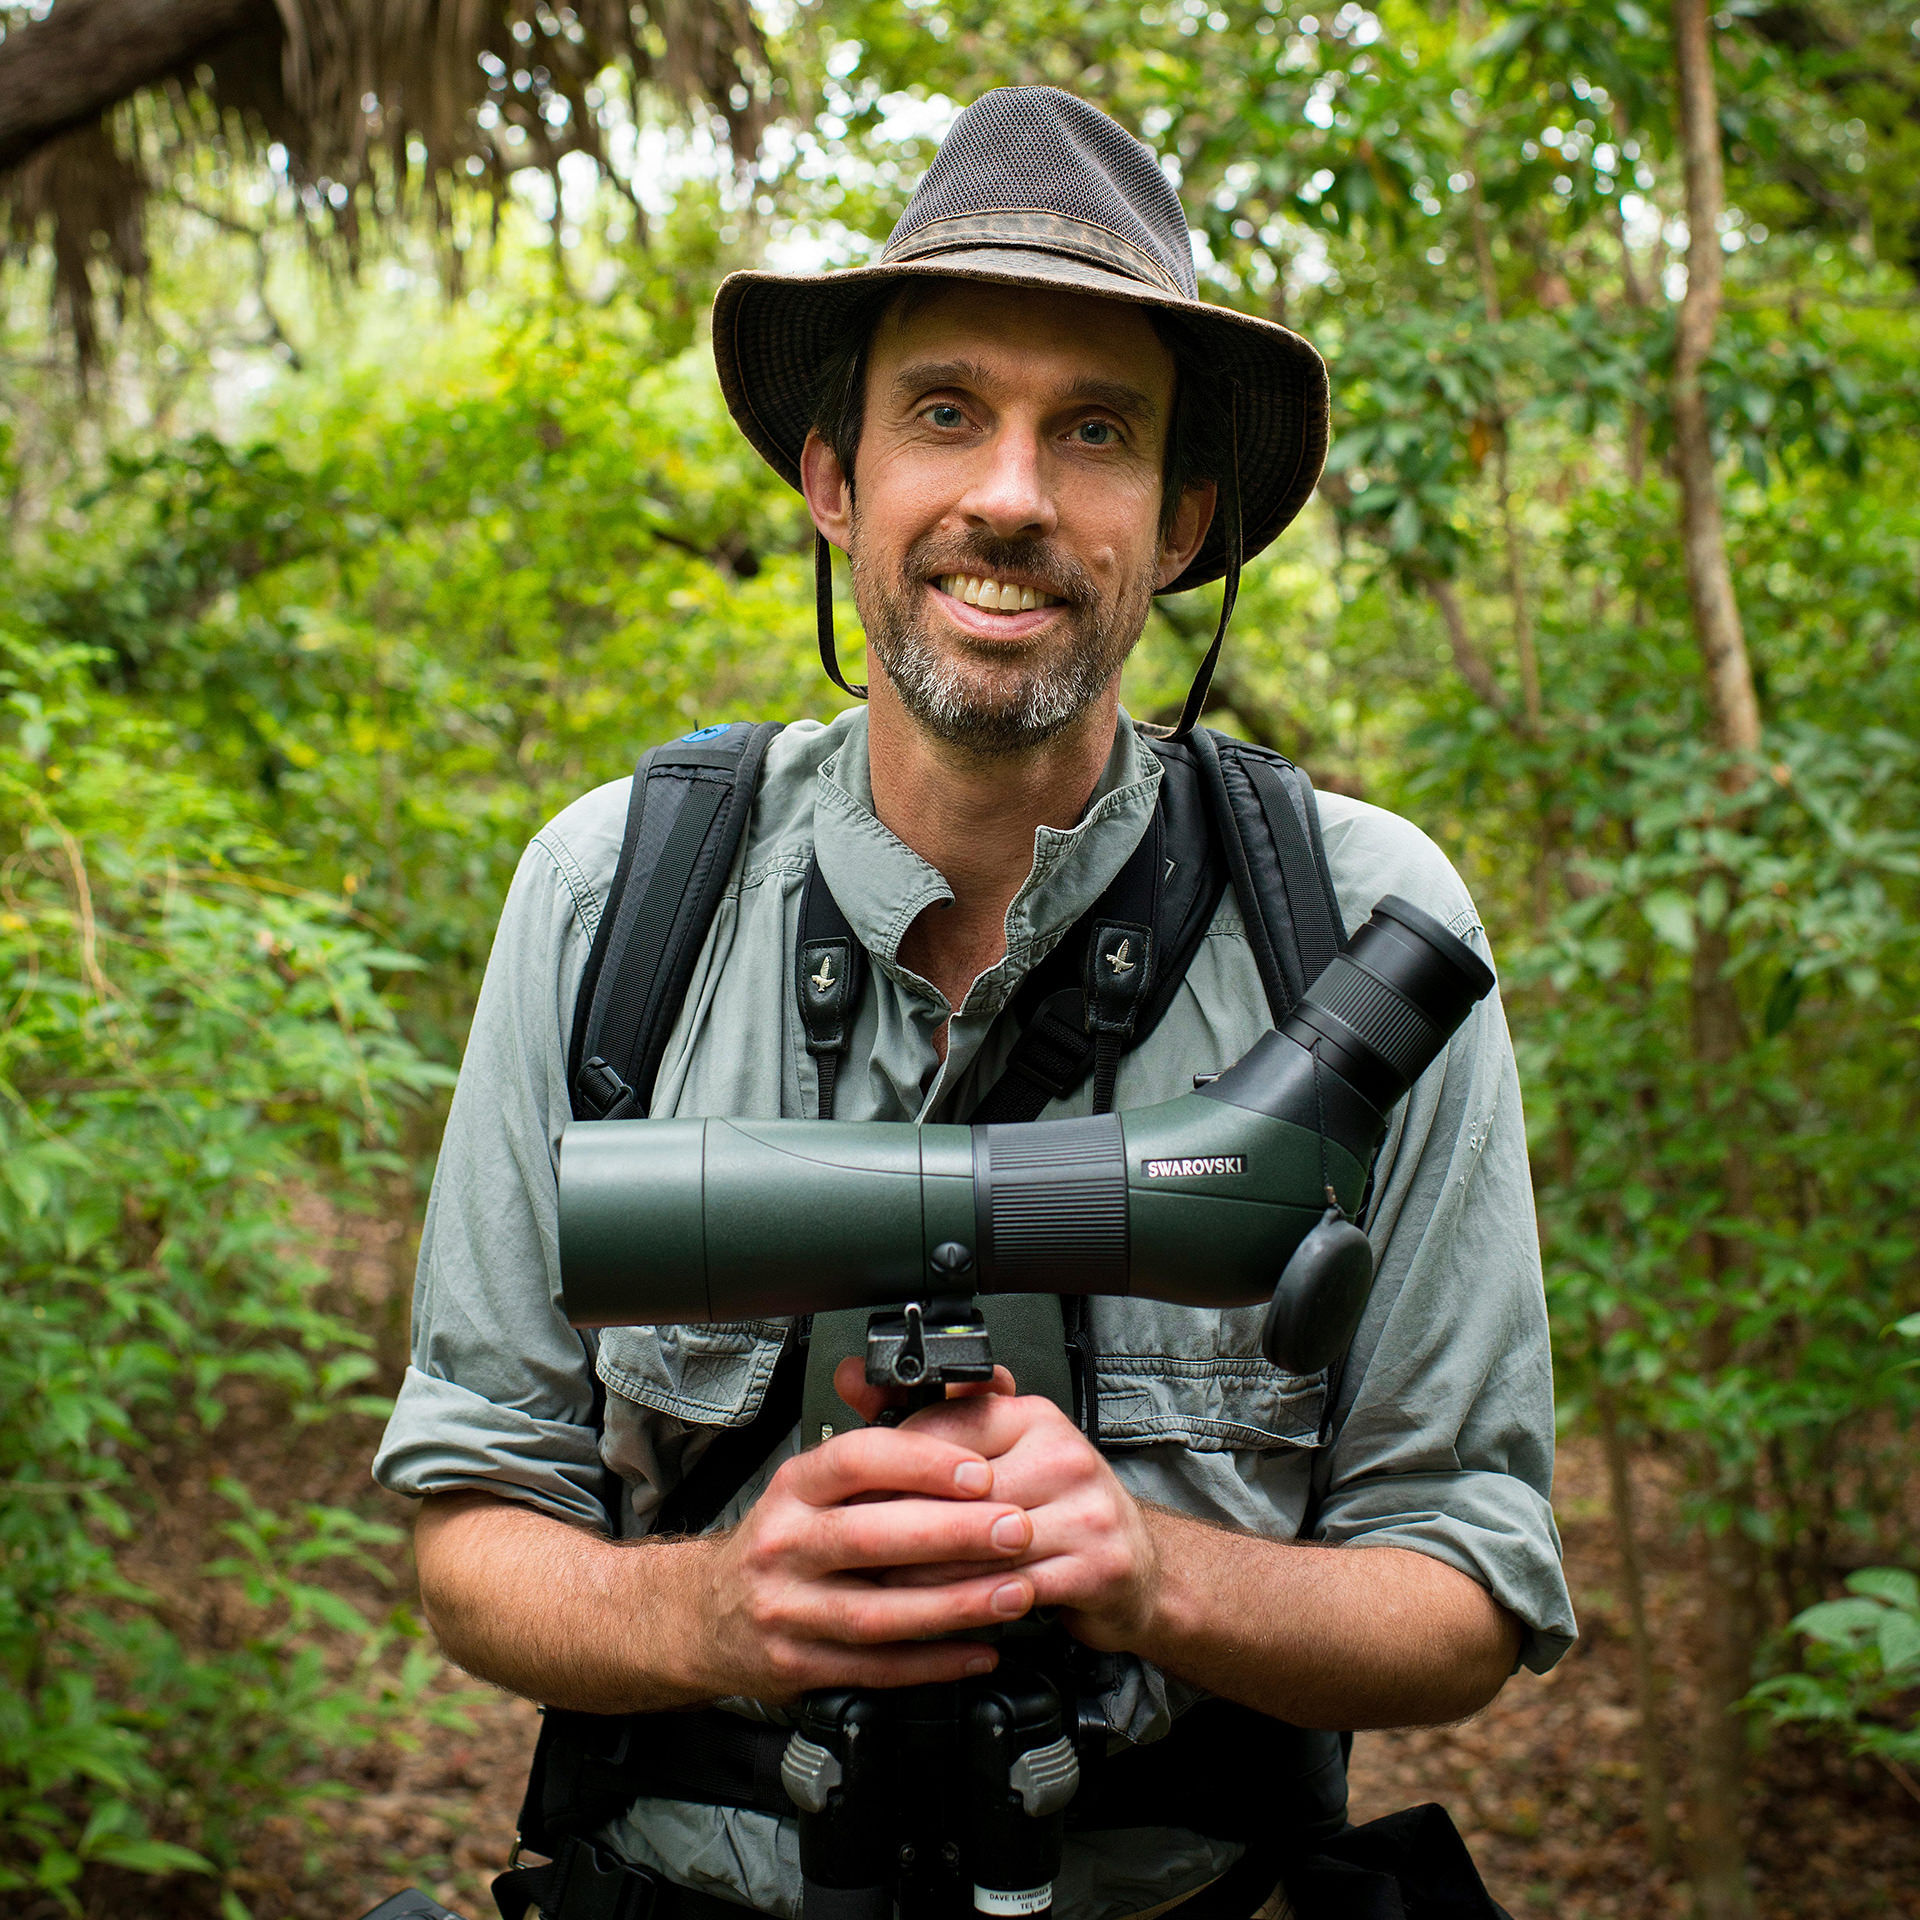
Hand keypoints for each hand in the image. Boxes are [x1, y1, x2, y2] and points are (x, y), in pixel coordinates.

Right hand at [691, 1420, 1036, 1702]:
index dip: (921, 1463)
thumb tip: (959, 1399)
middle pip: (871, 1537)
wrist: (703, 1613)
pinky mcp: (798, 1666)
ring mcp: (788, 1610)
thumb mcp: (812, 1483)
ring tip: (1015, 1592)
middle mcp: (785, 1544)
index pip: (855, 1460)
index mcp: (795, 1488)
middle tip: (1017, 1529)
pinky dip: (933, 1663)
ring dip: (954, 1604)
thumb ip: (882, 1447)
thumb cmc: (781, 1539)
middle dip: (954, 1534)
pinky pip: (875, 1668)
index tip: (981, 1471)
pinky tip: (979, 1649)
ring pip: (877, 1612)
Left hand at [835, 1358, 1162, 1654]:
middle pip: (958, 1492)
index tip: (854, 1494)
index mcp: (1033, 1417)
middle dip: (898, 1525)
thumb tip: (851, 1377)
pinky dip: (966, 1604)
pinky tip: (937, 1613)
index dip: (892, 1466)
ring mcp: (1086, 1510)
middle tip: (850, 1547)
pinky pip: (1011, 1589)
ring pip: (978, 1545)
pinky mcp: (1097, 1566)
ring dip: (922, 1573)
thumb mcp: (1001, 1455)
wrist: (1136, 1567)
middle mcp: (1063, 1454)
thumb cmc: (1057, 1509)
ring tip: (877, 1585)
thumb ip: (927, 1425)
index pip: (945, 1429)